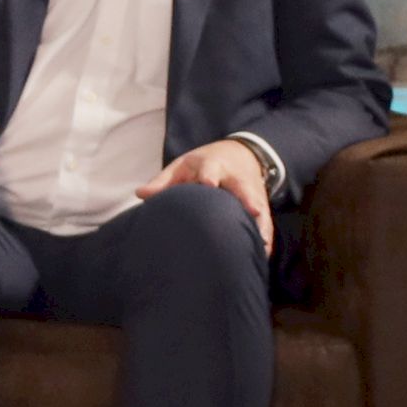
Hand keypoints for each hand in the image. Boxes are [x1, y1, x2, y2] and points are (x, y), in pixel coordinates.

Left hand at [140, 138, 273, 253]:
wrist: (240, 153)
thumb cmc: (202, 165)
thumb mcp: (182, 167)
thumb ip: (163, 182)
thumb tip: (141, 194)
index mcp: (213, 166)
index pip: (211, 170)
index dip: (209, 176)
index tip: (209, 184)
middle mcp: (235, 178)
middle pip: (243, 188)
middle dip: (248, 198)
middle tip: (253, 210)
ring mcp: (251, 191)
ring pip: (258, 205)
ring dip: (261, 223)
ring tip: (262, 243)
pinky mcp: (261, 204)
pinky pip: (265, 220)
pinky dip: (265, 234)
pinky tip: (263, 253)